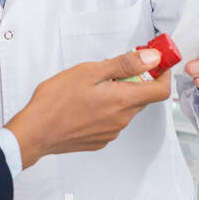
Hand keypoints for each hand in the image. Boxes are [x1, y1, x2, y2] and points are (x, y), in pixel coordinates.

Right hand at [4, 47, 172, 167]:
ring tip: (90, 89)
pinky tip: (84, 105)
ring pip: (125, 110)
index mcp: (123, 100)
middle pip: (141, 98)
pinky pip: (112, 122)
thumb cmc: (56, 101)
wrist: (36, 132)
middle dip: (134, 82)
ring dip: (117, 97)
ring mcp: (111, 132)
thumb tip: (152, 58)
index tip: (155, 64)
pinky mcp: (100, 140)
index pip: (161, 90)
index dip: (162, 75)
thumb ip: (124, 65)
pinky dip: (105, 111)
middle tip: (112, 70)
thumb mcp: (89, 72)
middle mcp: (122, 119)